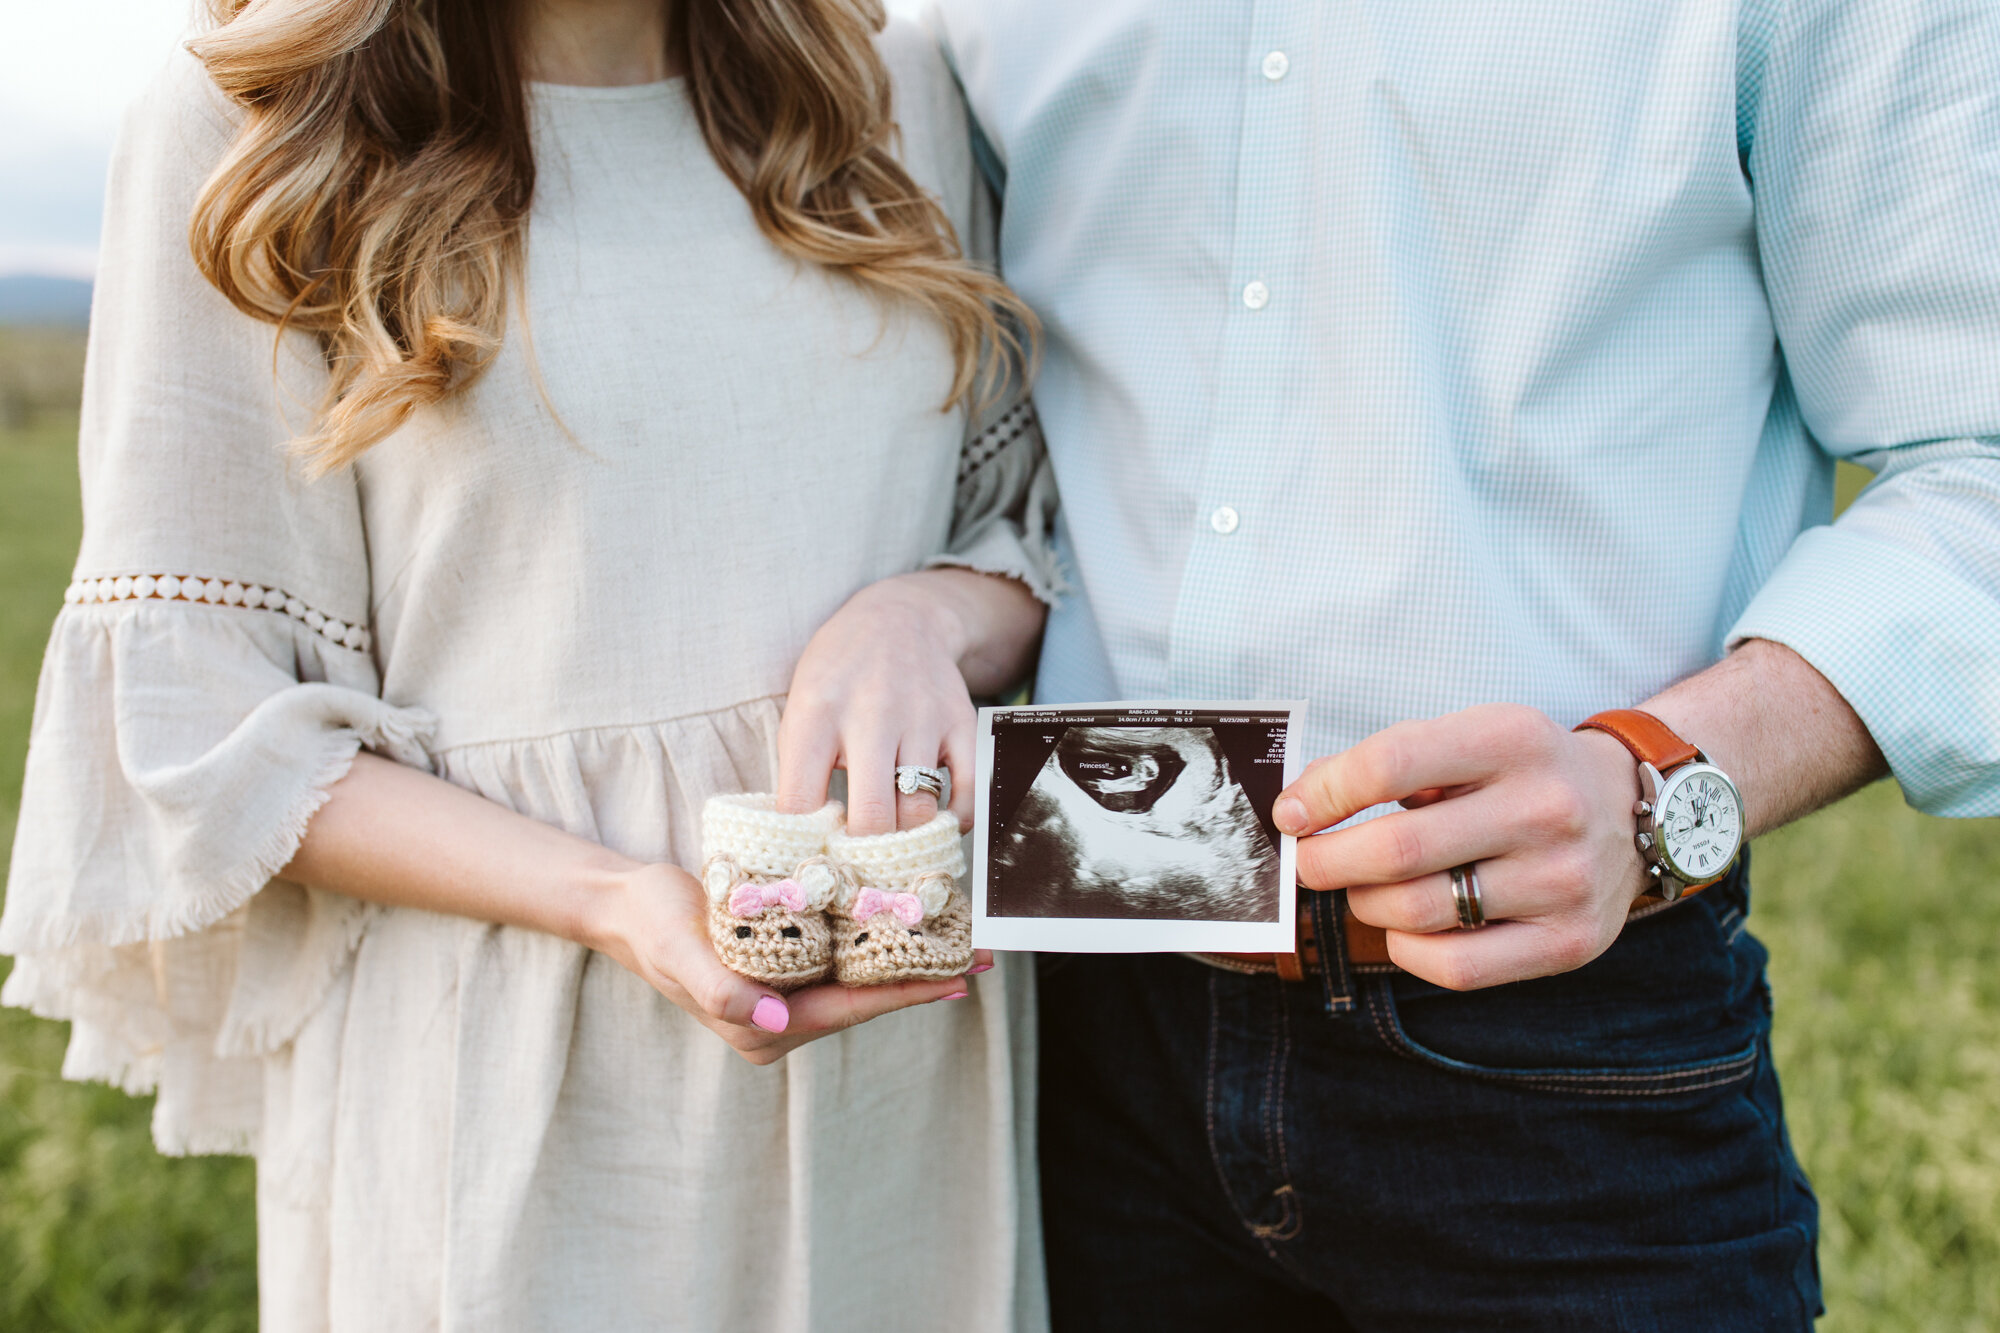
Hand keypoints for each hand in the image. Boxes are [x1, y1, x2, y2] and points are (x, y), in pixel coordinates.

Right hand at [589, 861, 991, 1064]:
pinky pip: (844, 959)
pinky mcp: (787, 966)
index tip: (957, 980)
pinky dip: (879, 941)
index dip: (905, 994)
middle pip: (865, 999)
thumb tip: (773, 1018)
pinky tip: (913, 921)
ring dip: (907, 957)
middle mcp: (779, 1019)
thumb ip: (720, 988)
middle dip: (922, 975)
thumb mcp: (679, 952)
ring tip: (961, 938)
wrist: (628, 904)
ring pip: (860, 979)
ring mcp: (784, 994)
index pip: (848, 1011)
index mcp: (759, 1026)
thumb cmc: (652, 925)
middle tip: (981, 954)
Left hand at [778, 568, 1037, 834]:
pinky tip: (936, 821)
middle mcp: (870, 714)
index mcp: (816, 713)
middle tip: (857, 861)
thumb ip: (798, 769)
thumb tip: (801, 842)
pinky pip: (969, 791)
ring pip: (919, 809)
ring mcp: (921, 718)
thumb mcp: (800, 708)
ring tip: (893, 839)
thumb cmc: (837, 674)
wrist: (898, 618)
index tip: (810, 858)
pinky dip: (955, 819)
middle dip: (862, 853)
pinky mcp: (961, 722)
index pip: (801, 802)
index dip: (803, 843)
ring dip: (906, 837)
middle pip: (871, 816)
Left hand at [1274, 703, 1647, 990]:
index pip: (1392, 764)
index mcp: (1511, 739)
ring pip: (1417, 911)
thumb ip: (1388, 765)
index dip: (1325, 793)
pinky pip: (1455, 966)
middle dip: (1326, 861)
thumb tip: (1299, 806)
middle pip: (1397, 850)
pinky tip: (1406, 928)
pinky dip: (1407, 950)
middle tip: (1304, 863)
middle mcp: (1545, 808)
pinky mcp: (1569, 941)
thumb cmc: (1521, 775)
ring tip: (1364, 888)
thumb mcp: (1468, 740)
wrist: (1632, 813)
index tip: (1289, 813)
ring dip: (1365, 904)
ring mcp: (1562, 880)